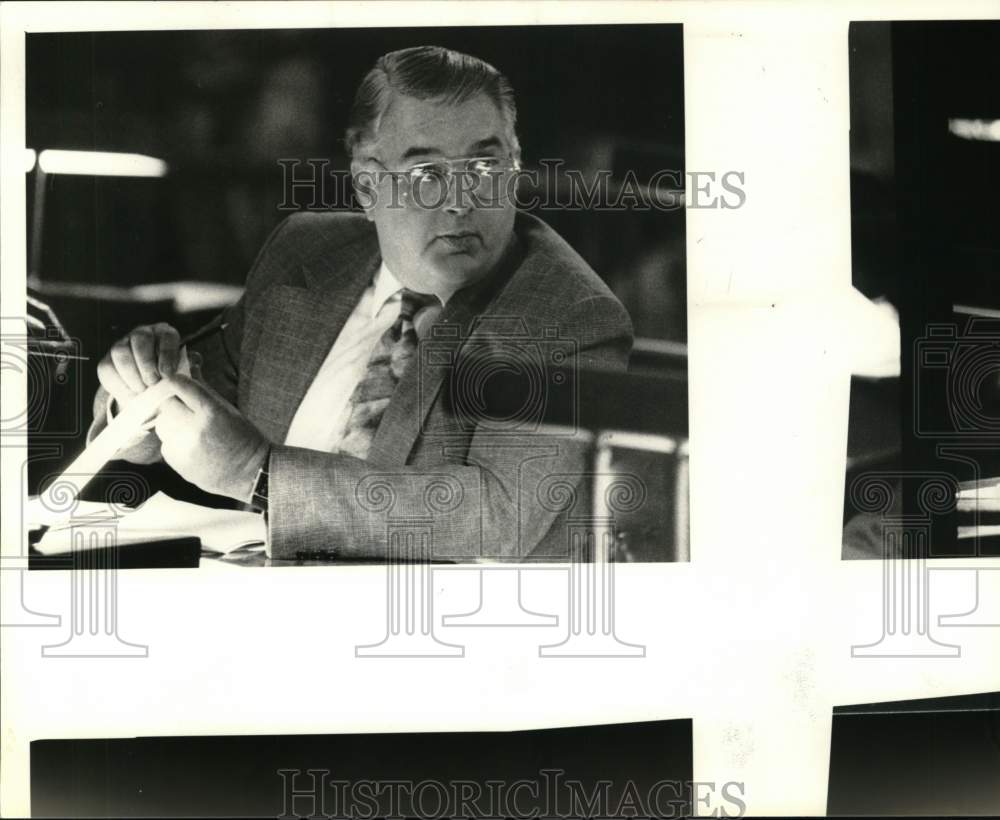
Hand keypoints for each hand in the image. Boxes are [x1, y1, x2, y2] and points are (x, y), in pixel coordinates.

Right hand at [96, 323, 184, 463]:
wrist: (151, 393)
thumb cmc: (172, 381)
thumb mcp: (183, 375)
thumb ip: (187, 370)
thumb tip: (193, 366)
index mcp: (166, 334)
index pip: (167, 336)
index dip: (167, 354)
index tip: (168, 374)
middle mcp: (144, 334)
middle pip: (140, 339)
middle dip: (146, 363)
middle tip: (153, 383)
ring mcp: (123, 344)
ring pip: (120, 352)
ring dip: (131, 374)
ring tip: (142, 391)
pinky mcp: (108, 360)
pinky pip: (107, 368)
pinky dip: (119, 384)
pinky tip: (131, 395)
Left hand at [153, 374, 269, 501]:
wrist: (251, 473)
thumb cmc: (243, 437)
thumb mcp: (229, 410)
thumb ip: (205, 390)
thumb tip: (189, 366)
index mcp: (212, 412)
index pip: (182, 386)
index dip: (177, 381)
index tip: (176, 380)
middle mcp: (195, 430)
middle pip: (166, 405)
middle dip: (174, 403)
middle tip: (185, 407)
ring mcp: (185, 449)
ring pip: (162, 424)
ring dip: (172, 422)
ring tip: (190, 428)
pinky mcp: (178, 463)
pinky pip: (166, 444)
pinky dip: (175, 441)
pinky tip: (192, 445)